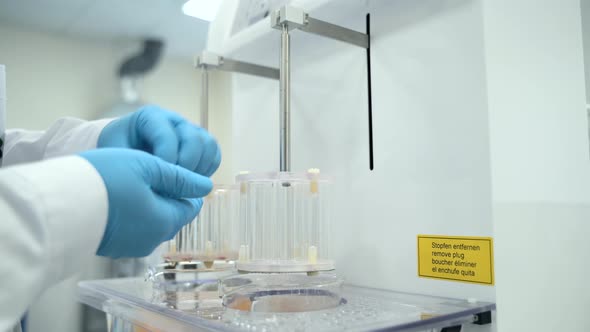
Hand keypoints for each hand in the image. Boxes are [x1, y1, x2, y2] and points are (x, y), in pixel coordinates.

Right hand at [80, 148, 212, 257]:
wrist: (56, 205)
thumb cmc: (104, 180)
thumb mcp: (148, 167)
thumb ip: (180, 177)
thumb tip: (205, 185)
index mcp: (166, 221)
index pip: (191, 206)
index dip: (184, 185)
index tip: (168, 169)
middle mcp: (152, 239)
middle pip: (172, 215)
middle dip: (165, 194)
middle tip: (145, 172)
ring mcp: (131, 246)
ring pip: (152, 221)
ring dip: (147, 203)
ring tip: (128, 182)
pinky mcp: (113, 247)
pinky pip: (132, 229)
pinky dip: (130, 214)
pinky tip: (115, 198)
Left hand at [98, 105, 220, 176]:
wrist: (123, 150)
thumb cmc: (117, 152)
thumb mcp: (117, 154)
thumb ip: (134, 164)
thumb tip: (158, 184)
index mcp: (151, 117)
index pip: (167, 136)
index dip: (166, 160)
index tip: (158, 179)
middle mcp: (174, 120)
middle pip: (194, 139)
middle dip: (187, 166)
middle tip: (174, 185)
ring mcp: (190, 130)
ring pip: (209, 145)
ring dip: (200, 168)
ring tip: (185, 185)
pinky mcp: (200, 143)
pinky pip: (215, 154)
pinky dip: (208, 170)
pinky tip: (192, 182)